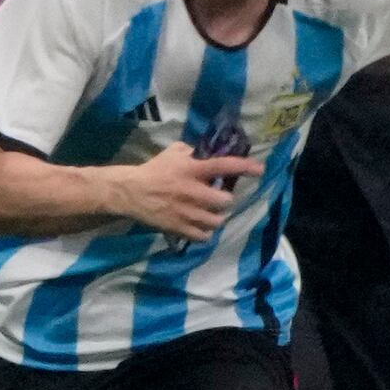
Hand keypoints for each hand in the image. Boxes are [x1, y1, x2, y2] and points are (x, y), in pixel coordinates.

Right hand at [110, 141, 264, 240]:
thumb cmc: (153, 170)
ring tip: (209, 214)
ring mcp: (186, 212)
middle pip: (225, 201)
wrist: (130, 192)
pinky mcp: (179, 228)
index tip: (259, 170)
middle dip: (223, 200)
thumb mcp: (172, 153)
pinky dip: (204, 232)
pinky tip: (199, 226)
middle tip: (217, 199)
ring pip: (216, 221)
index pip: (223, 166)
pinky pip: (203, 236)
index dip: (244, 167)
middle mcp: (192, 192)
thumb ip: (192, 152)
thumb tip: (208, 154)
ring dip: (216, 217)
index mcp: (192, 170)